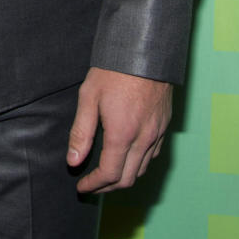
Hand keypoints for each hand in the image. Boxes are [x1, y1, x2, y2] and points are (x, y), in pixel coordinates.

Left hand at [67, 67, 171, 194]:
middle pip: (127, 179)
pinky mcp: (164, 126)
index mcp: (122, 134)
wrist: (145, 51)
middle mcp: (144, 139)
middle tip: (91, 186)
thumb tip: (73, 161)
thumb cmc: (114, 71)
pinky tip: (127, 158)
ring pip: (142, 170)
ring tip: (106, 175)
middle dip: (107, 187)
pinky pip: (153, 155)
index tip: (81, 186)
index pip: (109, 174)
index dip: (93, 185)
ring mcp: (157, 133)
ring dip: (123, 178)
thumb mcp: (88, 97)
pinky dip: (138, 164)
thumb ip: (80, 133)